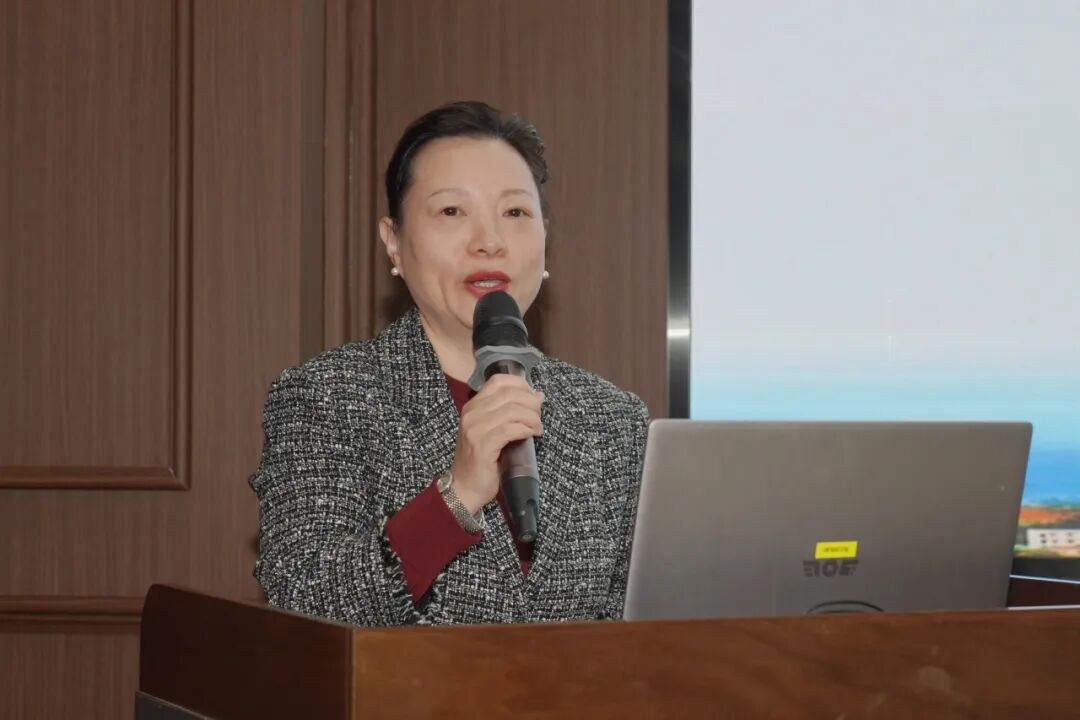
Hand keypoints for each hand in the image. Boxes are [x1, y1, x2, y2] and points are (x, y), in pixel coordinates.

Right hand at [449, 374, 543, 514]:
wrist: (464, 487)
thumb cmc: (482, 460)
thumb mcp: (492, 430)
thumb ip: (510, 412)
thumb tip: (538, 396)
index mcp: (473, 406)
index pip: (499, 381)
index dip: (521, 385)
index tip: (534, 397)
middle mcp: (471, 413)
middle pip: (510, 394)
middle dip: (531, 403)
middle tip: (539, 416)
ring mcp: (475, 428)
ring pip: (513, 410)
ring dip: (532, 418)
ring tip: (538, 428)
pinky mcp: (483, 445)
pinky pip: (511, 429)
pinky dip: (526, 430)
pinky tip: (532, 435)